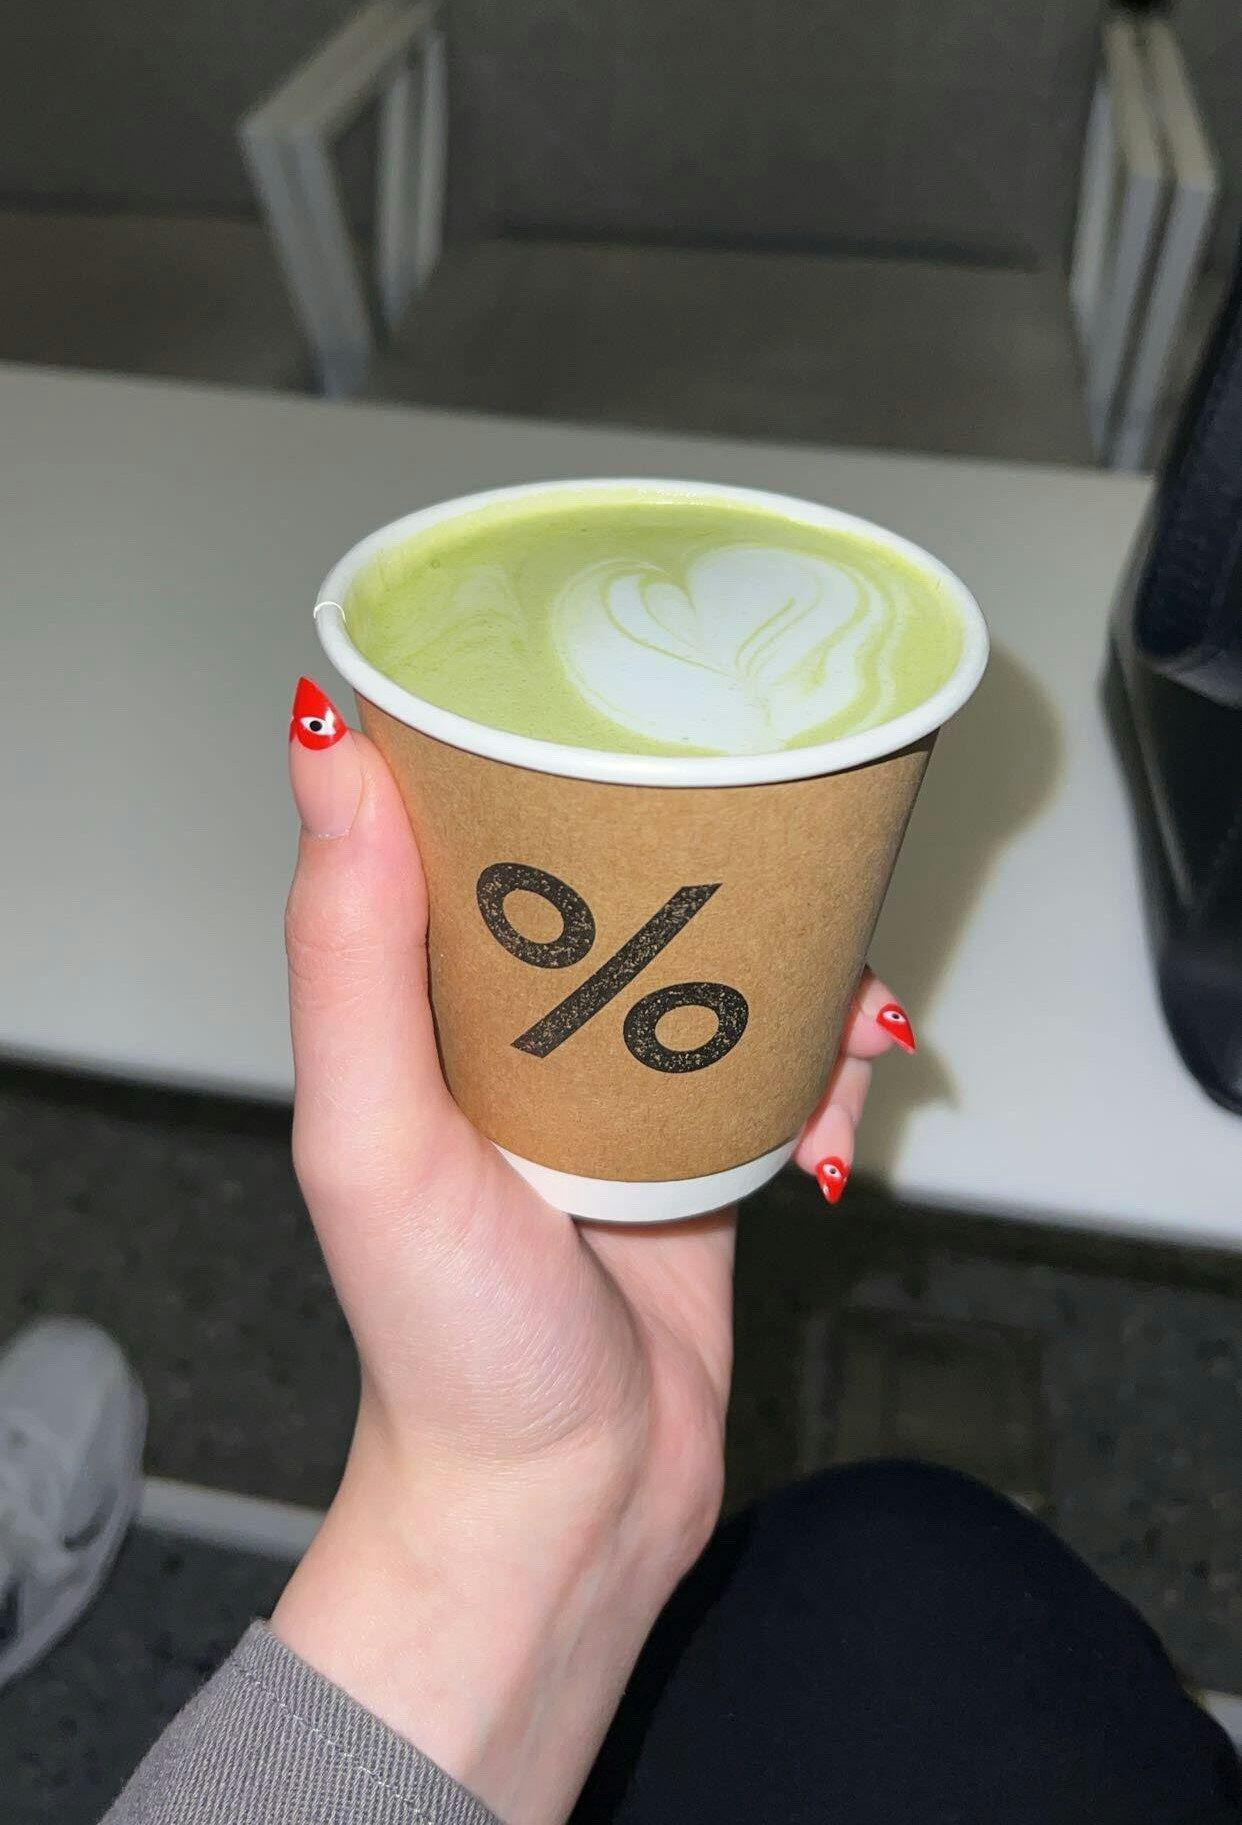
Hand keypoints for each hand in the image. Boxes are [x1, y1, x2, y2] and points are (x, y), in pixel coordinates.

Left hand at [273, 690, 913, 1823]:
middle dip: (706, 845)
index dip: (522, 744)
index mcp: (422, 1002)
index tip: (602, 683)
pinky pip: (781, 1054)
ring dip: (796, 956)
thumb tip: (327, 756)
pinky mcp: (699, 1138)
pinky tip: (840, 1097)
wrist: (569, 1503)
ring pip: (720, 954)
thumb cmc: (449, 1344)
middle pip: (618, 873)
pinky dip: (829, 1061)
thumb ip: (351, 950)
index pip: (465, 824)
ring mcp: (616, 1082)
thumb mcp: (376, 1137)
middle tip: (774, 833)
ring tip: (837, 994)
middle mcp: (518, 1028)